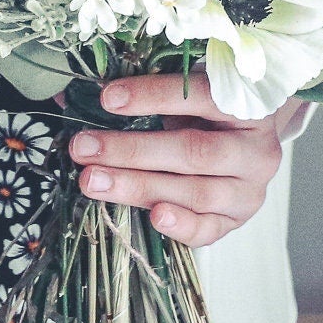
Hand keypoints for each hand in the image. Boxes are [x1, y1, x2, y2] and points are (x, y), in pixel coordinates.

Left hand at [66, 71, 292, 247]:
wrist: (247, 144)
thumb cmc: (207, 110)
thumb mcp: (185, 91)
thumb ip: (142, 92)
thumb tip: (67, 97)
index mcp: (247, 104)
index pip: (200, 95)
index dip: (153, 95)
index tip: (106, 98)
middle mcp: (256, 149)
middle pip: (193, 152)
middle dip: (132, 151)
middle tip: (82, 148)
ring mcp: (250, 190)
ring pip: (196, 192)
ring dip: (139, 187)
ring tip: (92, 181)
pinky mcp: (237, 221)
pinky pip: (209, 230)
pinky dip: (180, 225)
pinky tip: (152, 216)